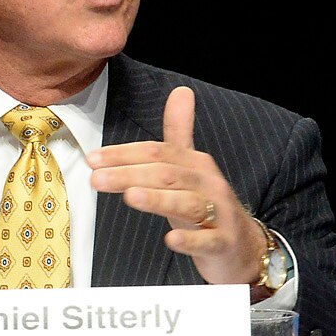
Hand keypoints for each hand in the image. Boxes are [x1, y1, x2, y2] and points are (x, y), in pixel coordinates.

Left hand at [88, 86, 265, 286]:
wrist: (243, 245)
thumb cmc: (208, 206)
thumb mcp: (192, 168)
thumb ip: (181, 131)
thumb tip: (181, 90)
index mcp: (197, 164)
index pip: (159, 152)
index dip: (125, 154)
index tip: (92, 159)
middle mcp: (209, 185)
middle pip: (168, 174)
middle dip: (131, 174)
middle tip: (96, 179)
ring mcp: (219, 214)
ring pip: (187, 203)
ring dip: (159, 199)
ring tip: (131, 197)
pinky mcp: (223, 242)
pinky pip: (207, 240)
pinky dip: (190, 239)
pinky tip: (171, 238)